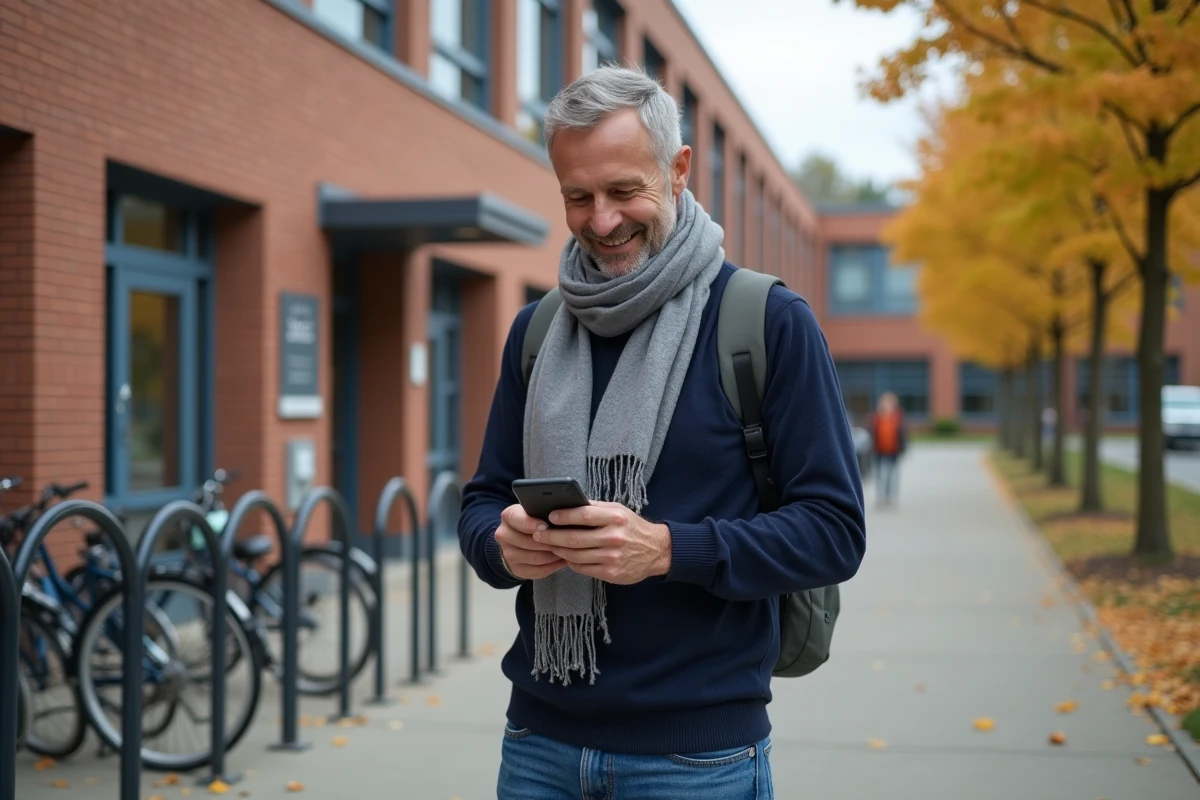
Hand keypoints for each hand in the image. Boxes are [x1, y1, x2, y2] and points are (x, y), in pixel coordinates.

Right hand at [494, 504, 567, 579]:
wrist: (518, 537)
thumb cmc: (533, 519)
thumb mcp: (534, 510)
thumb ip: (542, 510)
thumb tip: (560, 516)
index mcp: (508, 517)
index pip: (518, 520)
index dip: (532, 524)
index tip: (546, 526)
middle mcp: (504, 535)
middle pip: (527, 542)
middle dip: (549, 542)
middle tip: (565, 540)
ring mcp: (508, 554)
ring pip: (535, 558)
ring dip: (553, 555)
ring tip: (567, 550)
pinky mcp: (516, 569)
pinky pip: (538, 571)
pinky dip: (553, 566)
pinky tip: (562, 560)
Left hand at [532, 501, 671, 584]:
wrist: (657, 551)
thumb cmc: (632, 527)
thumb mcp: (618, 510)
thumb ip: (595, 507)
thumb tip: (568, 502)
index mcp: (615, 518)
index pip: (584, 515)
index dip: (563, 516)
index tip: (549, 516)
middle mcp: (614, 538)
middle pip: (574, 538)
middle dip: (551, 537)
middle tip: (538, 534)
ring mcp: (612, 557)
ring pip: (575, 555)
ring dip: (558, 550)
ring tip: (549, 545)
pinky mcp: (611, 573)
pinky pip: (583, 568)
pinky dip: (571, 562)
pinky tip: (566, 556)